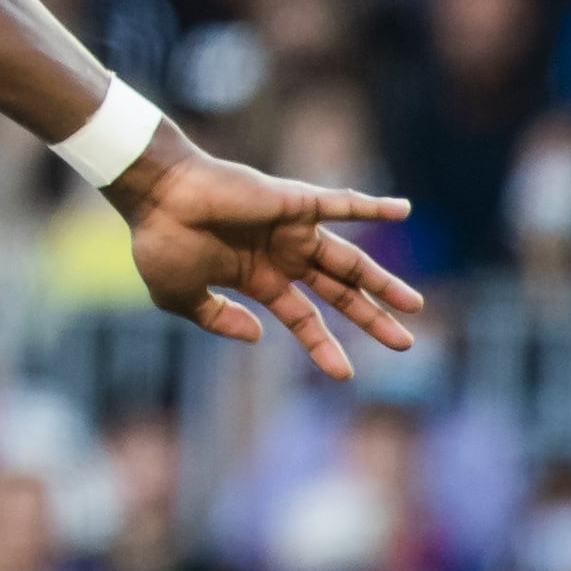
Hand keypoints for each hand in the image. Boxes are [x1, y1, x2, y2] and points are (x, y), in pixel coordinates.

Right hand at [105, 124, 423, 379]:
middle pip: (338, 292)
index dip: (323, 346)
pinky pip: (341, 203)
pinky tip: (403, 211)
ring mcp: (290, 228)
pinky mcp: (293, 202)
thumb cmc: (161, 241)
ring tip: (414, 306)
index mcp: (256, 277)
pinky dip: (372, 207)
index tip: (345, 376)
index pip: (302, 317)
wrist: (156, 195)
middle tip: (407, 344)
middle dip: (371, 317)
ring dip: (382, 282)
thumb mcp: (181, 297)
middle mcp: (281, 254)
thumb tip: (258, 336)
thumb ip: (217, 320)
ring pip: (348, 260)